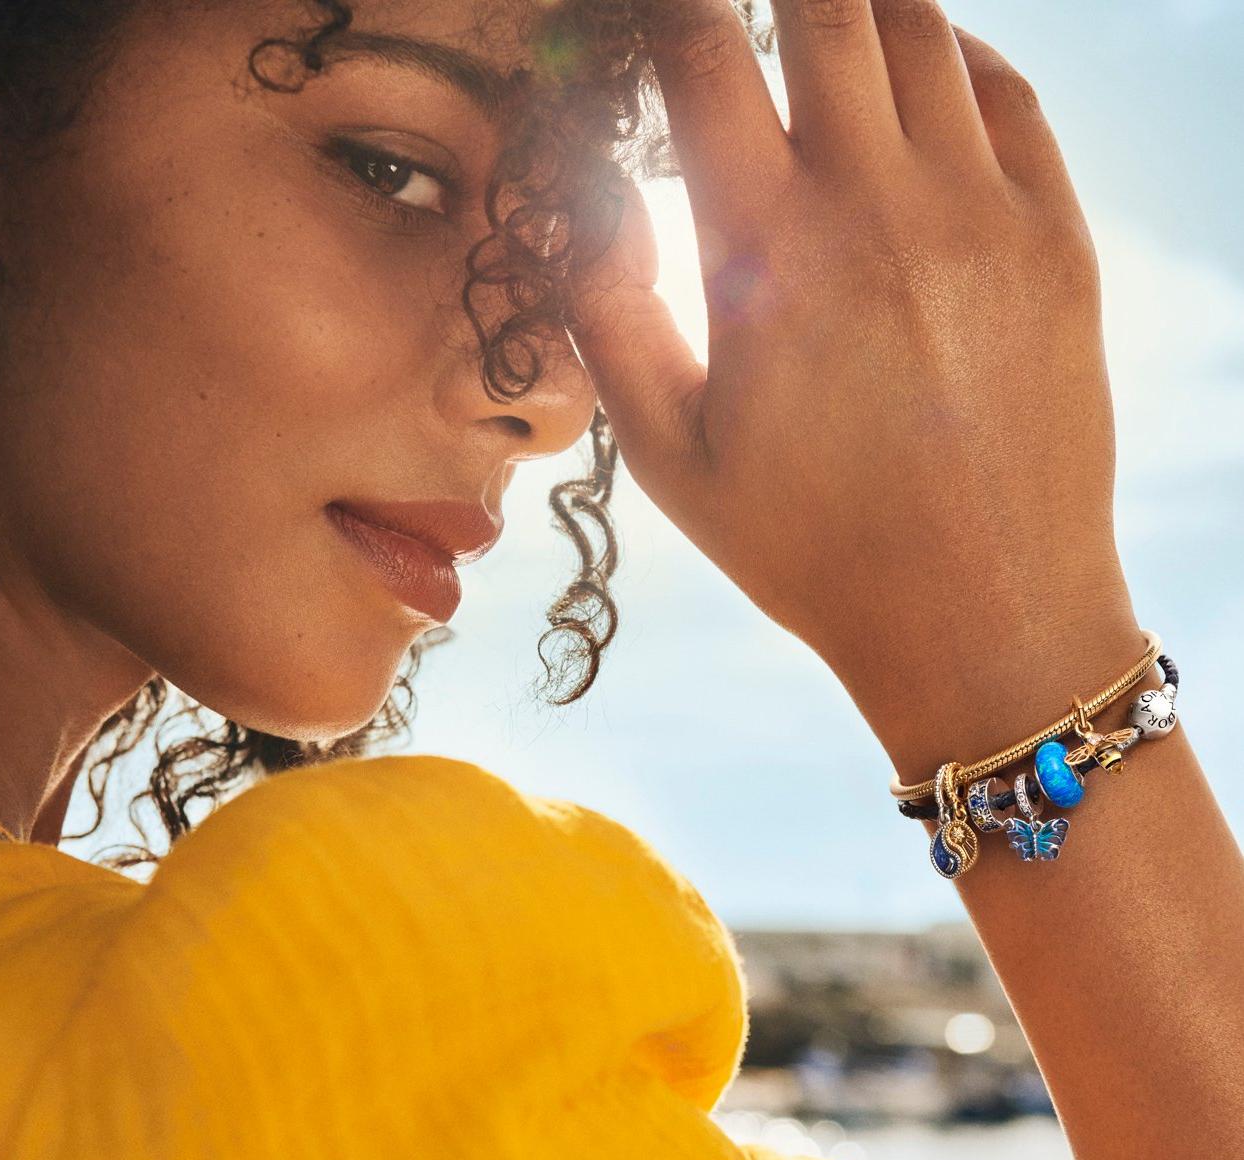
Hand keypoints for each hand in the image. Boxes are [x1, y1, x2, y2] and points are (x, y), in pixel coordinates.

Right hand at [566, 0, 1141, 772]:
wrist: (982, 614)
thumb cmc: (810, 547)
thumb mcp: (670, 460)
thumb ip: (609, 314)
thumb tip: (586, 199)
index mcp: (767, 251)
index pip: (702, 56)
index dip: (667, 14)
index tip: (654, 24)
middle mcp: (880, 203)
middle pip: (824, 5)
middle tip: (747, 15)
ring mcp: (983, 211)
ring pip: (922, 30)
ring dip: (862, 9)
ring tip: (825, 31)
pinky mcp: (1056, 239)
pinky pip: (1009, 95)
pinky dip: (957, 58)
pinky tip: (922, 80)